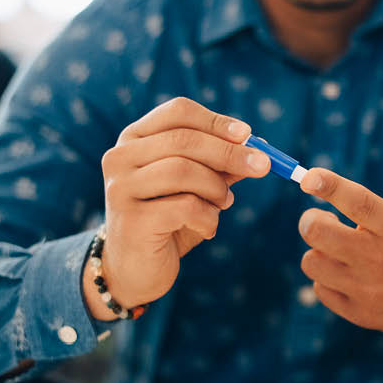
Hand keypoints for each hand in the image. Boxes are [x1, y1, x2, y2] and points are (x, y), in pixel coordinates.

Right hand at [84, 97, 270, 319]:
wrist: (134, 270)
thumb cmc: (168, 222)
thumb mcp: (196, 188)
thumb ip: (219, 166)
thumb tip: (259, 147)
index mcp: (135, 139)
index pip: (178, 111)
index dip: (216, 121)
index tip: (248, 135)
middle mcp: (120, 157)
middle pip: (184, 140)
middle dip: (230, 152)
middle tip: (262, 166)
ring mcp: (121, 188)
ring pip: (183, 170)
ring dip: (216, 188)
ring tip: (223, 204)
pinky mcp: (131, 220)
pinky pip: (185, 206)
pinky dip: (208, 217)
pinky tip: (207, 228)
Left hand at [297, 117, 382, 335]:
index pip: (357, 201)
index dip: (328, 186)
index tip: (309, 177)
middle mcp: (381, 259)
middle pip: (319, 234)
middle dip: (311, 219)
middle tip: (320, 217)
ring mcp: (369, 289)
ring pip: (312, 262)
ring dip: (319, 250)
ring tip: (337, 246)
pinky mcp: (362, 313)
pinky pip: (320, 290)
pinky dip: (326, 279)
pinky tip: (347, 271)